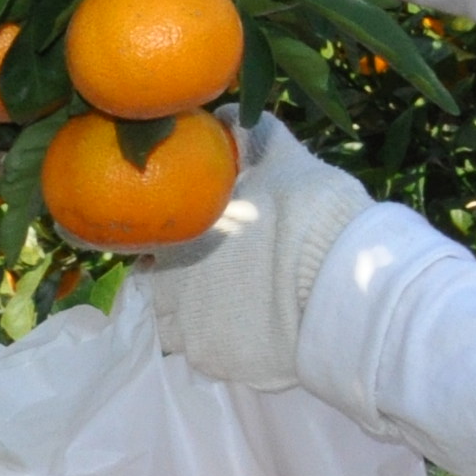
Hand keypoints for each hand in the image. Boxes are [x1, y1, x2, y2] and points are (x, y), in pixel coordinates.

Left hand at [133, 120, 376, 390]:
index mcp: (177, 237)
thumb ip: (253, 136)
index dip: (133, 244)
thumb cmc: (314, 217)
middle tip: (216, 279)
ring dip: (197, 321)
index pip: (129, 244)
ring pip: (178, 331)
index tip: (145, 245)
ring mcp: (191, 331)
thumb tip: (227, 112)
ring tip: (237, 312)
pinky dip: (227, 346)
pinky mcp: (218, 363)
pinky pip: (211, 357)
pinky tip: (258, 333)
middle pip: (155, 293)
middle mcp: (170, 288)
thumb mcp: (285, 161)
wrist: (346, 284)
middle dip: (176, 286)